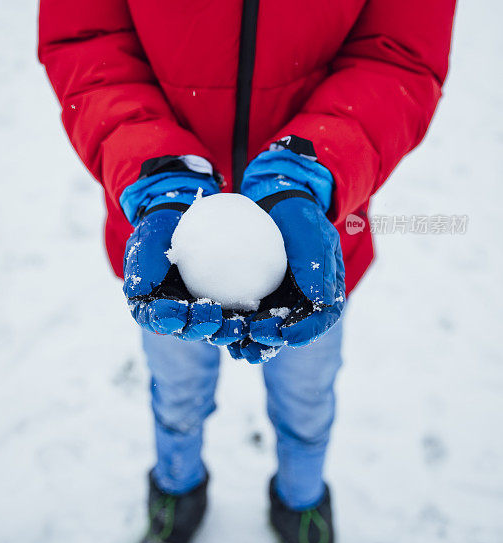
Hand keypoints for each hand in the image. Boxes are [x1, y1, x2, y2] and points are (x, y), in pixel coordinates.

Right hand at [123, 201, 247, 343]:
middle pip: (191, 330)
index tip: (178, 311)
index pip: (160, 319)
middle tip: (213, 318)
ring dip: (228, 332)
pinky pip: (241, 316)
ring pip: (217, 329)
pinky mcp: (232, 304)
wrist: (182, 217)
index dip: (167, 320)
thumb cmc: (158, 231)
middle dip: (202, 329)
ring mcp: (207, 312)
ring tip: (240, 325)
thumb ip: (142, 267)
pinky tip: (264, 321)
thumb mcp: (144, 243)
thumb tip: (141, 291)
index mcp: (157, 308)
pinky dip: (251, 323)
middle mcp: (182, 315)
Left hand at [228, 190, 344, 360]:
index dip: (307, 332)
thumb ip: (315, 268)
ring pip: (265, 328)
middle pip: (291, 330)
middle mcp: (300, 298)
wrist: (274, 194)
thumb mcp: (311, 235)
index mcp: (323, 288)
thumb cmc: (298, 213)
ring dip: (252, 341)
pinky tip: (218, 329)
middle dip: (274, 341)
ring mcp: (275, 297)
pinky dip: (233, 326)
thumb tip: (319, 302)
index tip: (288, 336)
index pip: (322, 318)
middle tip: (256, 338)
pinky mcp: (250, 292)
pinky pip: (242, 315)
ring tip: (238, 347)